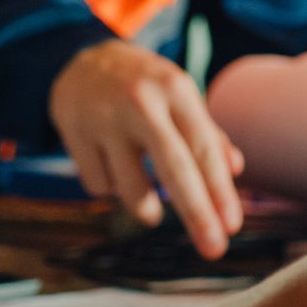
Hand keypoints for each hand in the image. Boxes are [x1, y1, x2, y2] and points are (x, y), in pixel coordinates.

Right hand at [49, 40, 244, 257]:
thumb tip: (234, 170)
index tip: (231, 226)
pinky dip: (111, 188)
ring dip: (146, 209)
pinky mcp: (72, 132)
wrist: (79, 57)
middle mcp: (140, 102)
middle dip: (196, 214)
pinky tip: (112, 167)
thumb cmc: (144, 86)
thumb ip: (207, 134)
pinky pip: (99, 186)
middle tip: (213, 249)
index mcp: (174, 89)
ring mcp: (102, 118)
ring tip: (151, 210)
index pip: (203, 148)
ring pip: (130, 189)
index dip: (219, 191)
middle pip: (173, 168)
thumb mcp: (178, 97)